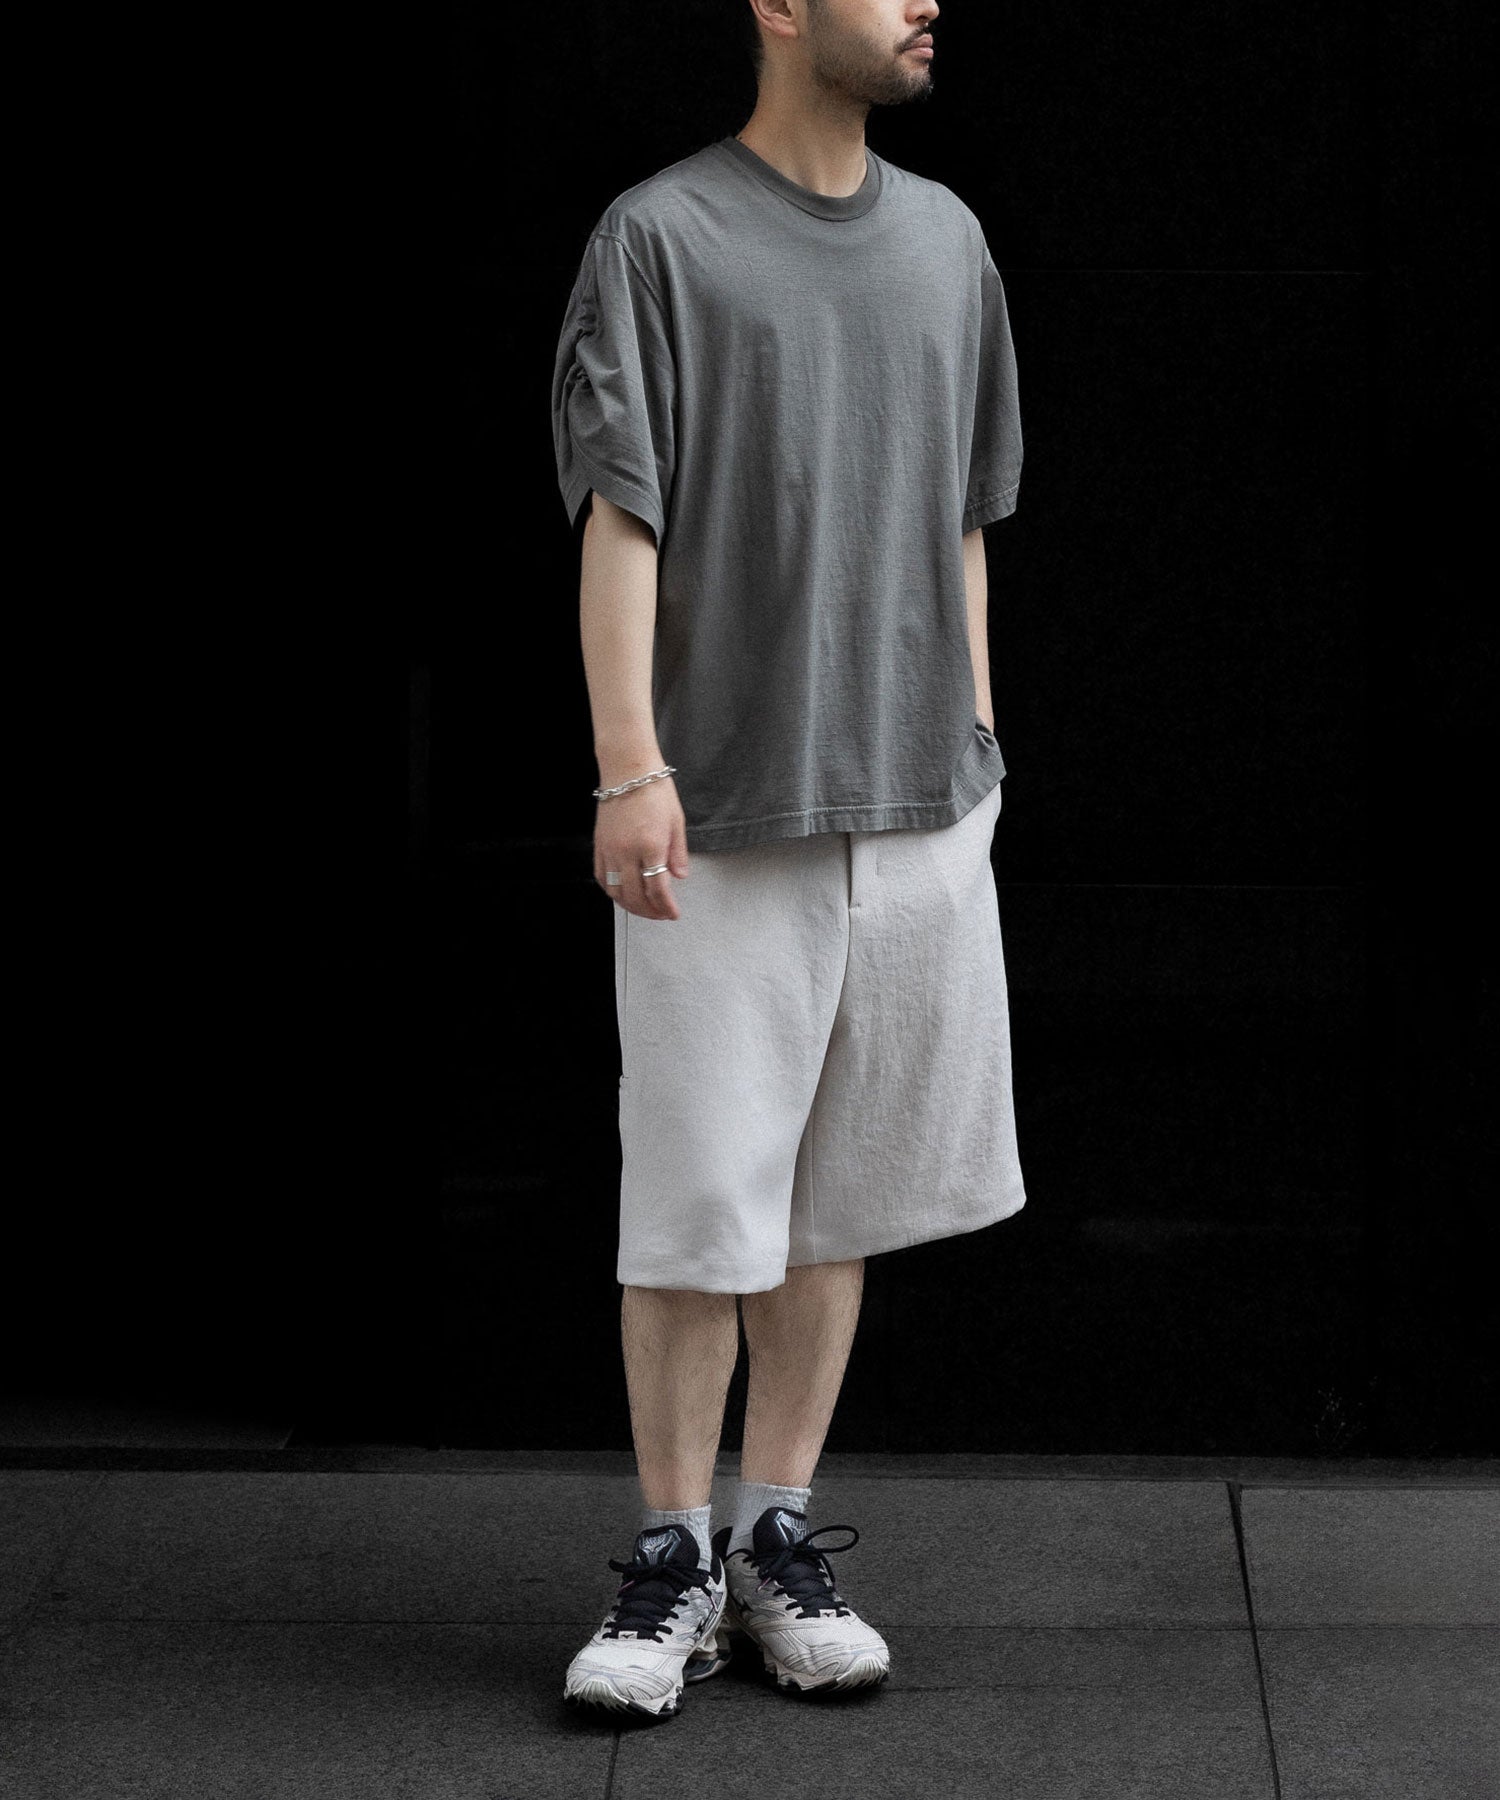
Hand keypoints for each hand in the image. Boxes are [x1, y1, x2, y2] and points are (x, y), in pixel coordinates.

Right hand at [594, 778, 690, 919]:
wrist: (628, 770)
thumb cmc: (654, 790)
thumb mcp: (677, 822)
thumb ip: (678, 853)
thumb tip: (679, 876)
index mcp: (650, 846)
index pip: (658, 890)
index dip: (666, 907)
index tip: (673, 913)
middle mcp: (627, 852)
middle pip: (635, 896)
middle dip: (650, 912)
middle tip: (661, 914)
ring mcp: (610, 850)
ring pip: (615, 892)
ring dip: (630, 906)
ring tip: (643, 907)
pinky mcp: (599, 846)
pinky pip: (601, 877)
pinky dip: (612, 891)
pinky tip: (622, 893)